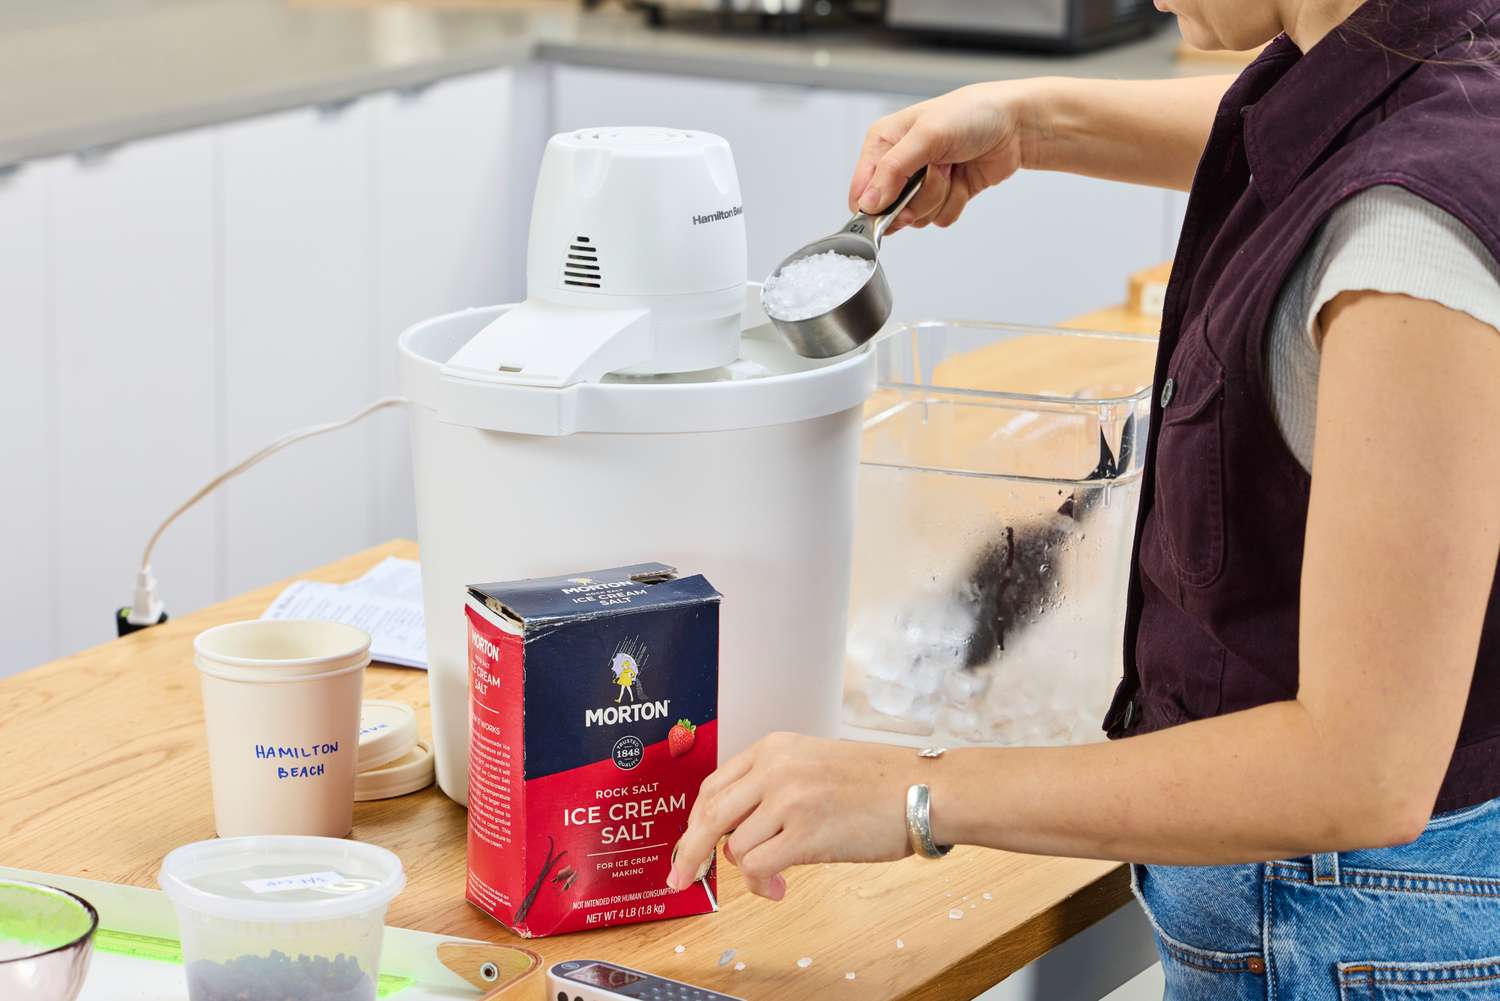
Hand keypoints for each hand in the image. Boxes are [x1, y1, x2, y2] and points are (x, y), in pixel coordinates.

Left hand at [666, 733, 921, 900]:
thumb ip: (772, 787)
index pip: (714, 786)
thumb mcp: (813, 764)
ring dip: (748, 873)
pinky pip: (758, 867)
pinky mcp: (806, 834)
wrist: (920, 789)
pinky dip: (762, 885)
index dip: (696, 821)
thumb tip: (734, 836)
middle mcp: (775, 769)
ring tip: (774, 881)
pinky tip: (779, 889)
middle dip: (690, 853)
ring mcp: (789, 800)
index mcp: (774, 748)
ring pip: (735, 848)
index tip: (689, 845)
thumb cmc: (876, 782)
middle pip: (709, 816)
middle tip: (680, 879)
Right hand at [847, 81, 1041, 233]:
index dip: (876, 204)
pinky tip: (964, 179)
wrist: (1015, 124)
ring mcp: (922, 182)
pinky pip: (939, 218)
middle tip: (935, 174)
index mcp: (883, 143)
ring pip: (917, 217)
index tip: (896, 203)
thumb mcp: (927, 135)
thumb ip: (893, 170)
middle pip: (890, 210)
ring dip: (939, 198)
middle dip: (916, 198)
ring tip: (952, 168)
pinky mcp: (944, 195)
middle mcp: (898, 164)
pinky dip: (955, 202)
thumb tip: (869, 201)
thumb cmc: (973, 114)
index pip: (861, 190)